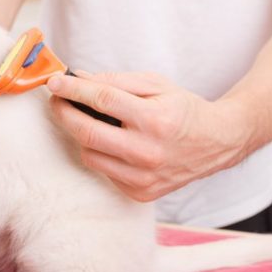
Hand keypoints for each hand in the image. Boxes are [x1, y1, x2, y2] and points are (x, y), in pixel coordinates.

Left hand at [47, 72, 257, 201]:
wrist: (217, 143)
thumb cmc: (183, 109)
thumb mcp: (155, 84)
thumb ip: (116, 81)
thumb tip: (78, 79)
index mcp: (155, 120)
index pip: (103, 100)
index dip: (73, 89)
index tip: (55, 81)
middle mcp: (148, 152)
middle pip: (88, 133)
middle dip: (64, 113)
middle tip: (57, 100)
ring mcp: (144, 177)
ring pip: (90, 155)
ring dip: (81, 136)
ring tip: (87, 121)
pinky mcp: (140, 192)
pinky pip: (104, 171)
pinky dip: (101, 155)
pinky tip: (111, 143)